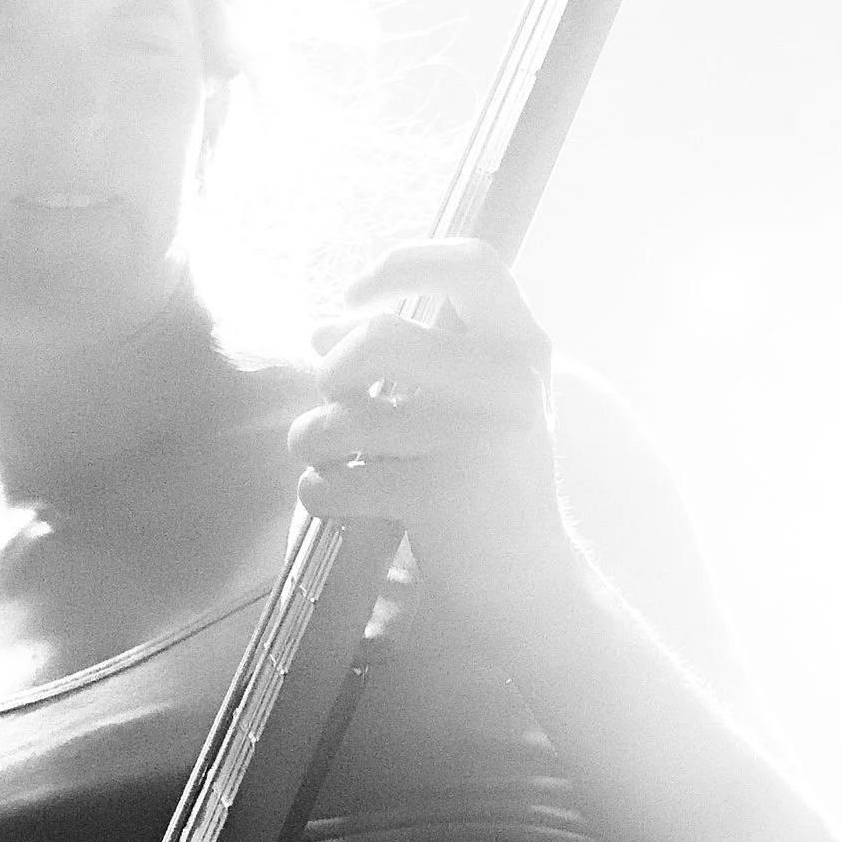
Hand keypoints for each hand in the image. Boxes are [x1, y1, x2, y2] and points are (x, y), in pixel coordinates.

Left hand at [289, 239, 584, 653]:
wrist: (529, 578)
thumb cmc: (488, 475)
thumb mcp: (470, 403)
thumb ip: (409, 357)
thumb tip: (318, 329)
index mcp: (523, 346)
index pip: (472, 263)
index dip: (403, 264)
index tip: (357, 296)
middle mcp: (510, 383)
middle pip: (380, 335)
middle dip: (333, 367)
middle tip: (332, 392)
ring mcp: (478, 440)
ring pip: (343, 417)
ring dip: (311, 439)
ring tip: (323, 454)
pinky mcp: (442, 497)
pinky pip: (337, 480)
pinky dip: (319, 492)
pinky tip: (335, 498)